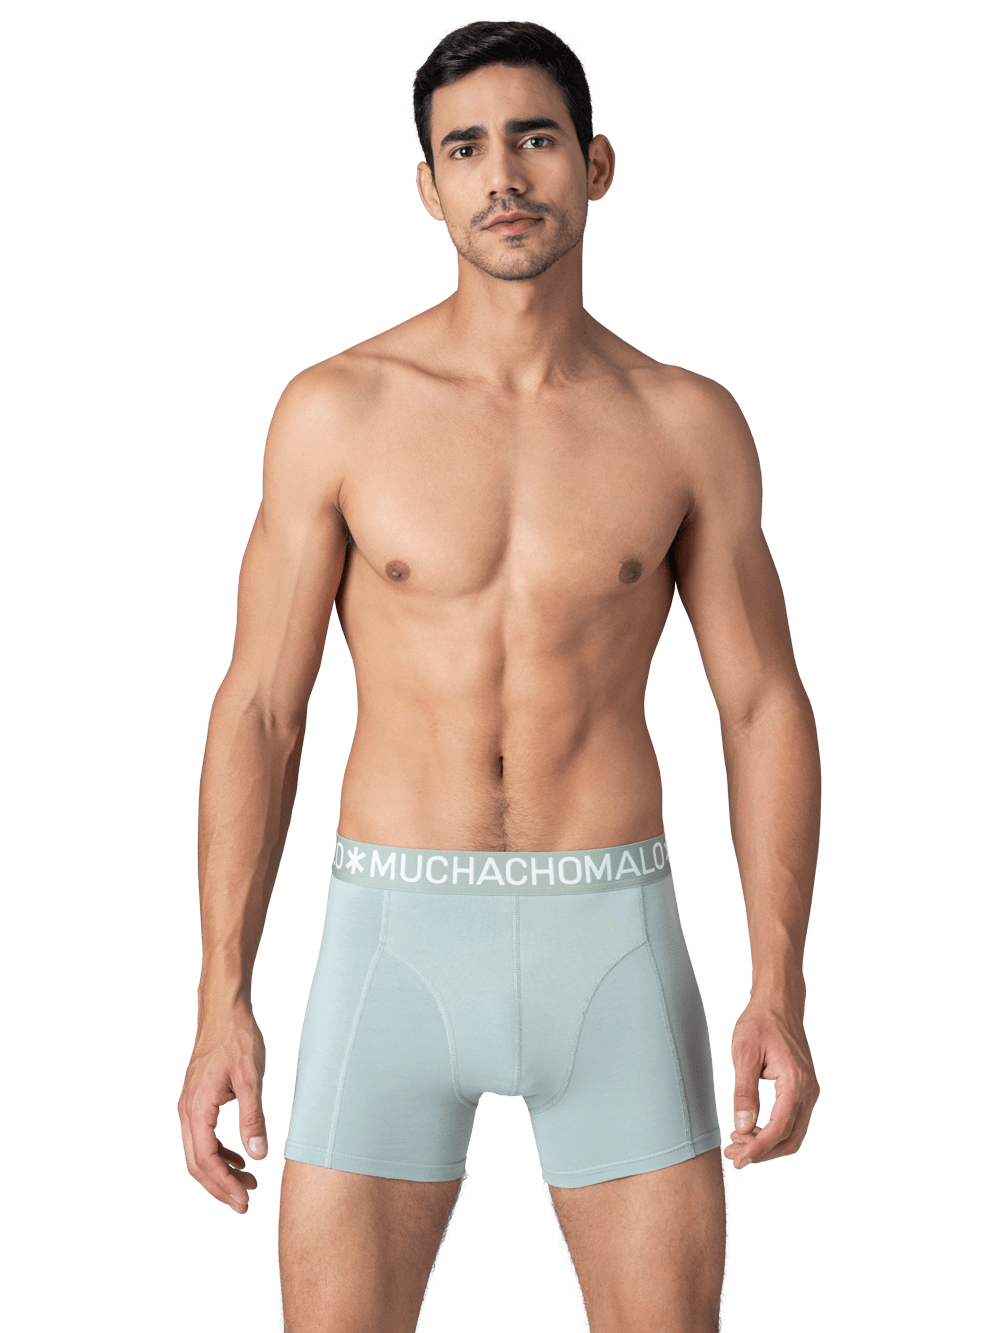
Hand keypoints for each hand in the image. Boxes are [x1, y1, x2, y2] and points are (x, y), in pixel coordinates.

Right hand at [178, 1008, 267, 1212]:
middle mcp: (187, 1111)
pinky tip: (240, 1159)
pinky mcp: (198, 1100)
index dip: (223, 1185)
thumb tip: (257, 1154)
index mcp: (197, 1108)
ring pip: (200, 1152)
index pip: (205, 1160)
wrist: (223, 1011)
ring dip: (222, 1172)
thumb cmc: (238, 1039)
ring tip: (249, 1184)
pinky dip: (221, 1152)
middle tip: (245, 1204)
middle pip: (197, 1163)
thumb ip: (253, 1117)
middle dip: (220, 1187)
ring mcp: (190, 1106)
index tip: (243, 1201)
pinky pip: (204, 1137)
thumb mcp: (251, 1078)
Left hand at [724, 998, 818, 1170]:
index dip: (759, 1149)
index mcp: (795, 1082)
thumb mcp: (744, 1054)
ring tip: (738, 1145)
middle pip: (790, 1138)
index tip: (739, 1159)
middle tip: (734, 1157)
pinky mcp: (804, 1090)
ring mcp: (809, 1091)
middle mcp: (809, 1091)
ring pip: (793, 1133)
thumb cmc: (760, 1023)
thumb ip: (744, 1092)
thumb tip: (743, 1127)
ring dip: (768, 1145)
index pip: (779, 1128)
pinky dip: (773, 1132)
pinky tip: (750, 1130)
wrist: (779, 1004)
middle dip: (763, 1153)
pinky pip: (792, 1121)